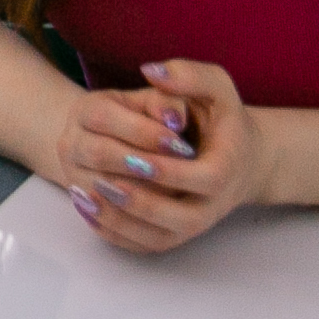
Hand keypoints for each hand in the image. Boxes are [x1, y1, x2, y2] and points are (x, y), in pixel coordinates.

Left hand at [50, 61, 260, 253]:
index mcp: (225, 168)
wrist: (234, 157)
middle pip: (180, 218)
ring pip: (158, 238)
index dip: (167, 170)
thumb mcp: (215, 87)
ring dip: (120, 220)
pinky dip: (115, 233)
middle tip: (101, 179)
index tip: (133, 156)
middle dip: (140, 200)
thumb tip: (152, 72)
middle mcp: (212, 205)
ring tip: (84, 194)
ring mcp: (193, 226)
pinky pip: (144, 246)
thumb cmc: (219, 119)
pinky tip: (86, 209)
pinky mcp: (174, 237)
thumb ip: (189, 74)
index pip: (201, 178)